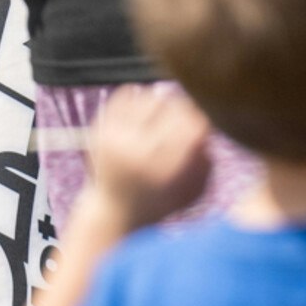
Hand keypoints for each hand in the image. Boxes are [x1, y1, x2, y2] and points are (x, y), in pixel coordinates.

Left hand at [85, 86, 212, 227]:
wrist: (114, 211)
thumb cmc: (161, 202)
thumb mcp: (192, 192)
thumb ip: (205, 164)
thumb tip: (206, 130)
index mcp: (163, 170)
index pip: (193, 126)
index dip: (202, 120)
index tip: (202, 126)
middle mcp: (137, 152)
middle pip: (173, 107)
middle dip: (185, 109)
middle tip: (186, 118)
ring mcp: (115, 139)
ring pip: (150, 97)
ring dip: (163, 102)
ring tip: (164, 116)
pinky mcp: (100, 129)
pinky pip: (126, 94)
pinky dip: (140, 97)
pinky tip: (145, 111)